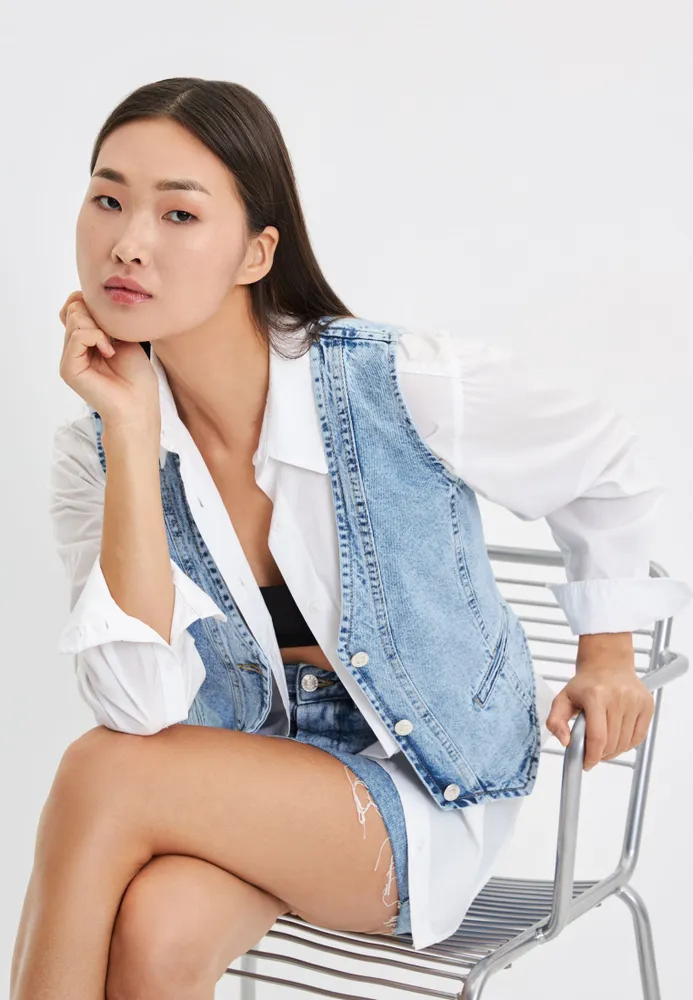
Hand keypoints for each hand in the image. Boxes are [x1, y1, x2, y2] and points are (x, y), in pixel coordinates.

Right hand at [58, 290, 159, 430]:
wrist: (139, 405)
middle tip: (114, 336)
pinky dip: (96, 337)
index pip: (75, 305)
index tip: (114, 318)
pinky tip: (109, 352)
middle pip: (74, 307)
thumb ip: (105, 318)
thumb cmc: (137, 377)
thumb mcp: (125, 337)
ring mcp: (69, 358)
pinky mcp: (68, 368)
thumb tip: (88, 297)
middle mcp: (74, 348)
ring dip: (99, 327)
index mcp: (86, 340)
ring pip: (75, 318)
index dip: (92, 302)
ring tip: (112, 347)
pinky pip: (77, 335)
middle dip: (97, 313)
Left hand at [546, 654, 654, 770]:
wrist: (607, 664)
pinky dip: (627, 745)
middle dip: (600, 754)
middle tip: (592, 753)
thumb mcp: (562, 699)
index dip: (592, 756)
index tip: (586, 763)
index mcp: (596, 695)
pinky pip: (638, 737)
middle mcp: (618, 697)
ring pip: (625, 743)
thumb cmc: (585, 684)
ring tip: (603, 745)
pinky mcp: (647, 705)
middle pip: (612, 742)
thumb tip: (566, 742)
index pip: (597, 736)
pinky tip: (617, 739)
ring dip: (613, 751)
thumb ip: (556, 722)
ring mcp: (635, 701)